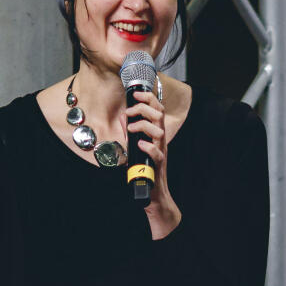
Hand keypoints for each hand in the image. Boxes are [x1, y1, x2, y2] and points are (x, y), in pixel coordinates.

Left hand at [123, 89, 181, 237]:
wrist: (151, 192)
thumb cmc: (144, 169)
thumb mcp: (137, 145)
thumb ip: (133, 131)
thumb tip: (124, 117)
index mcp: (155, 133)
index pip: (157, 109)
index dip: (148, 98)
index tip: (136, 94)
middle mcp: (160, 140)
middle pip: (159, 115)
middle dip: (144, 107)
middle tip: (130, 111)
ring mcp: (160, 151)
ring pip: (159, 130)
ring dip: (143, 125)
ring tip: (130, 129)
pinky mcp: (158, 164)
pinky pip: (157, 152)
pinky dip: (149, 146)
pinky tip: (140, 144)